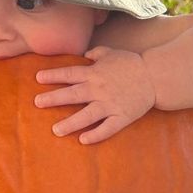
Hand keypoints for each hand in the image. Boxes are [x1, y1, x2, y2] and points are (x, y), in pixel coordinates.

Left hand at [34, 46, 155, 143]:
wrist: (156, 77)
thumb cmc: (132, 63)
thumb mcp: (113, 53)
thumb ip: (97, 52)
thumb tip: (86, 54)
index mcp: (95, 73)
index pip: (70, 73)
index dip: (53, 75)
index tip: (38, 78)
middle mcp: (99, 89)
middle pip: (73, 94)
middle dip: (54, 98)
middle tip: (37, 103)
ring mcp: (110, 104)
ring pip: (87, 115)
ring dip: (70, 123)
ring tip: (56, 130)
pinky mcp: (121, 116)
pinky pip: (107, 128)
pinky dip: (96, 134)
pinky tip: (83, 140)